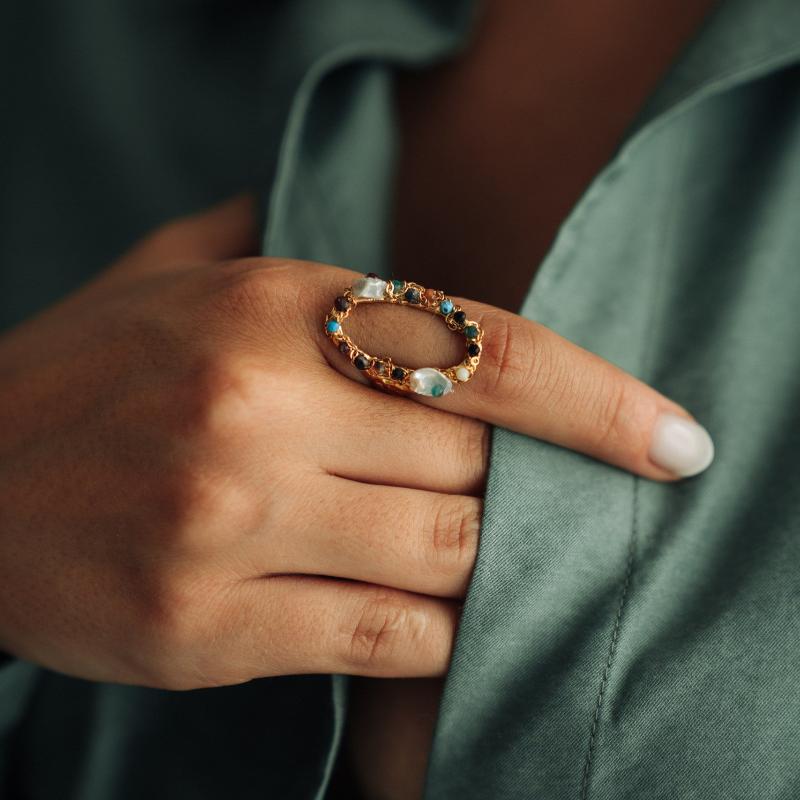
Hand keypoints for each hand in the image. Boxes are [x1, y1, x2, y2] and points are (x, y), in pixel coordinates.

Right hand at [0, 196, 712, 688]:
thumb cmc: (86, 371)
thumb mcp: (175, 273)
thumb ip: (282, 242)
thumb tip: (388, 250)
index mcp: (268, 306)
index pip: (484, 349)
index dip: (600, 399)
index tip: (675, 441)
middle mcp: (253, 407)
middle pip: (477, 468)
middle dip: (510, 489)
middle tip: (498, 495)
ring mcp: (227, 522)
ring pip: (448, 558)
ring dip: (481, 564)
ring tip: (461, 552)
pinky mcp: (203, 626)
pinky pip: (388, 639)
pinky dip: (436, 637)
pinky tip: (432, 619)